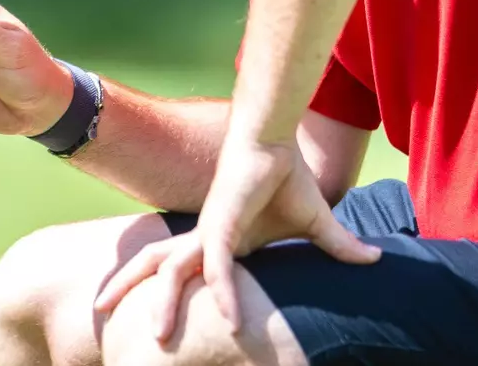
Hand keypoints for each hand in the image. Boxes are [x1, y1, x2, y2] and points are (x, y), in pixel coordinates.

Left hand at [94, 135, 379, 340]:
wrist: (276, 138)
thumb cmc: (285, 176)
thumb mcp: (314, 224)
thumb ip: (338, 246)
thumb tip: (376, 260)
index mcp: (216, 242)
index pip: (183, 272)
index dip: (168, 295)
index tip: (156, 324)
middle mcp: (204, 240)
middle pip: (156, 269)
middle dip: (128, 290)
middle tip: (101, 315)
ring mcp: (209, 233)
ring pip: (172, 272)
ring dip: (160, 303)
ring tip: (155, 338)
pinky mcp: (222, 224)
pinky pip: (218, 266)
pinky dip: (222, 292)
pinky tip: (230, 320)